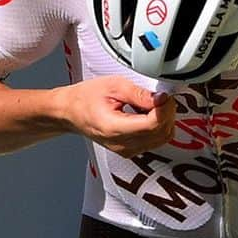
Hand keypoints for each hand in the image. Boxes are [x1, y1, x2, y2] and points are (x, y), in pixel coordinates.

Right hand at [58, 77, 174, 156]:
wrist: (70, 112)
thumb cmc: (86, 98)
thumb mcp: (113, 86)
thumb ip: (139, 93)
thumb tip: (162, 99)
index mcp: (114, 128)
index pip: (153, 125)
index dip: (164, 109)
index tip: (164, 96)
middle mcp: (122, 145)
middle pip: (160, 133)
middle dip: (167, 114)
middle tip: (160, 97)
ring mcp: (126, 151)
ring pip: (161, 139)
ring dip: (164, 121)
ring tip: (151, 105)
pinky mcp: (130, 151)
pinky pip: (154, 141)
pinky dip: (157, 127)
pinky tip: (147, 115)